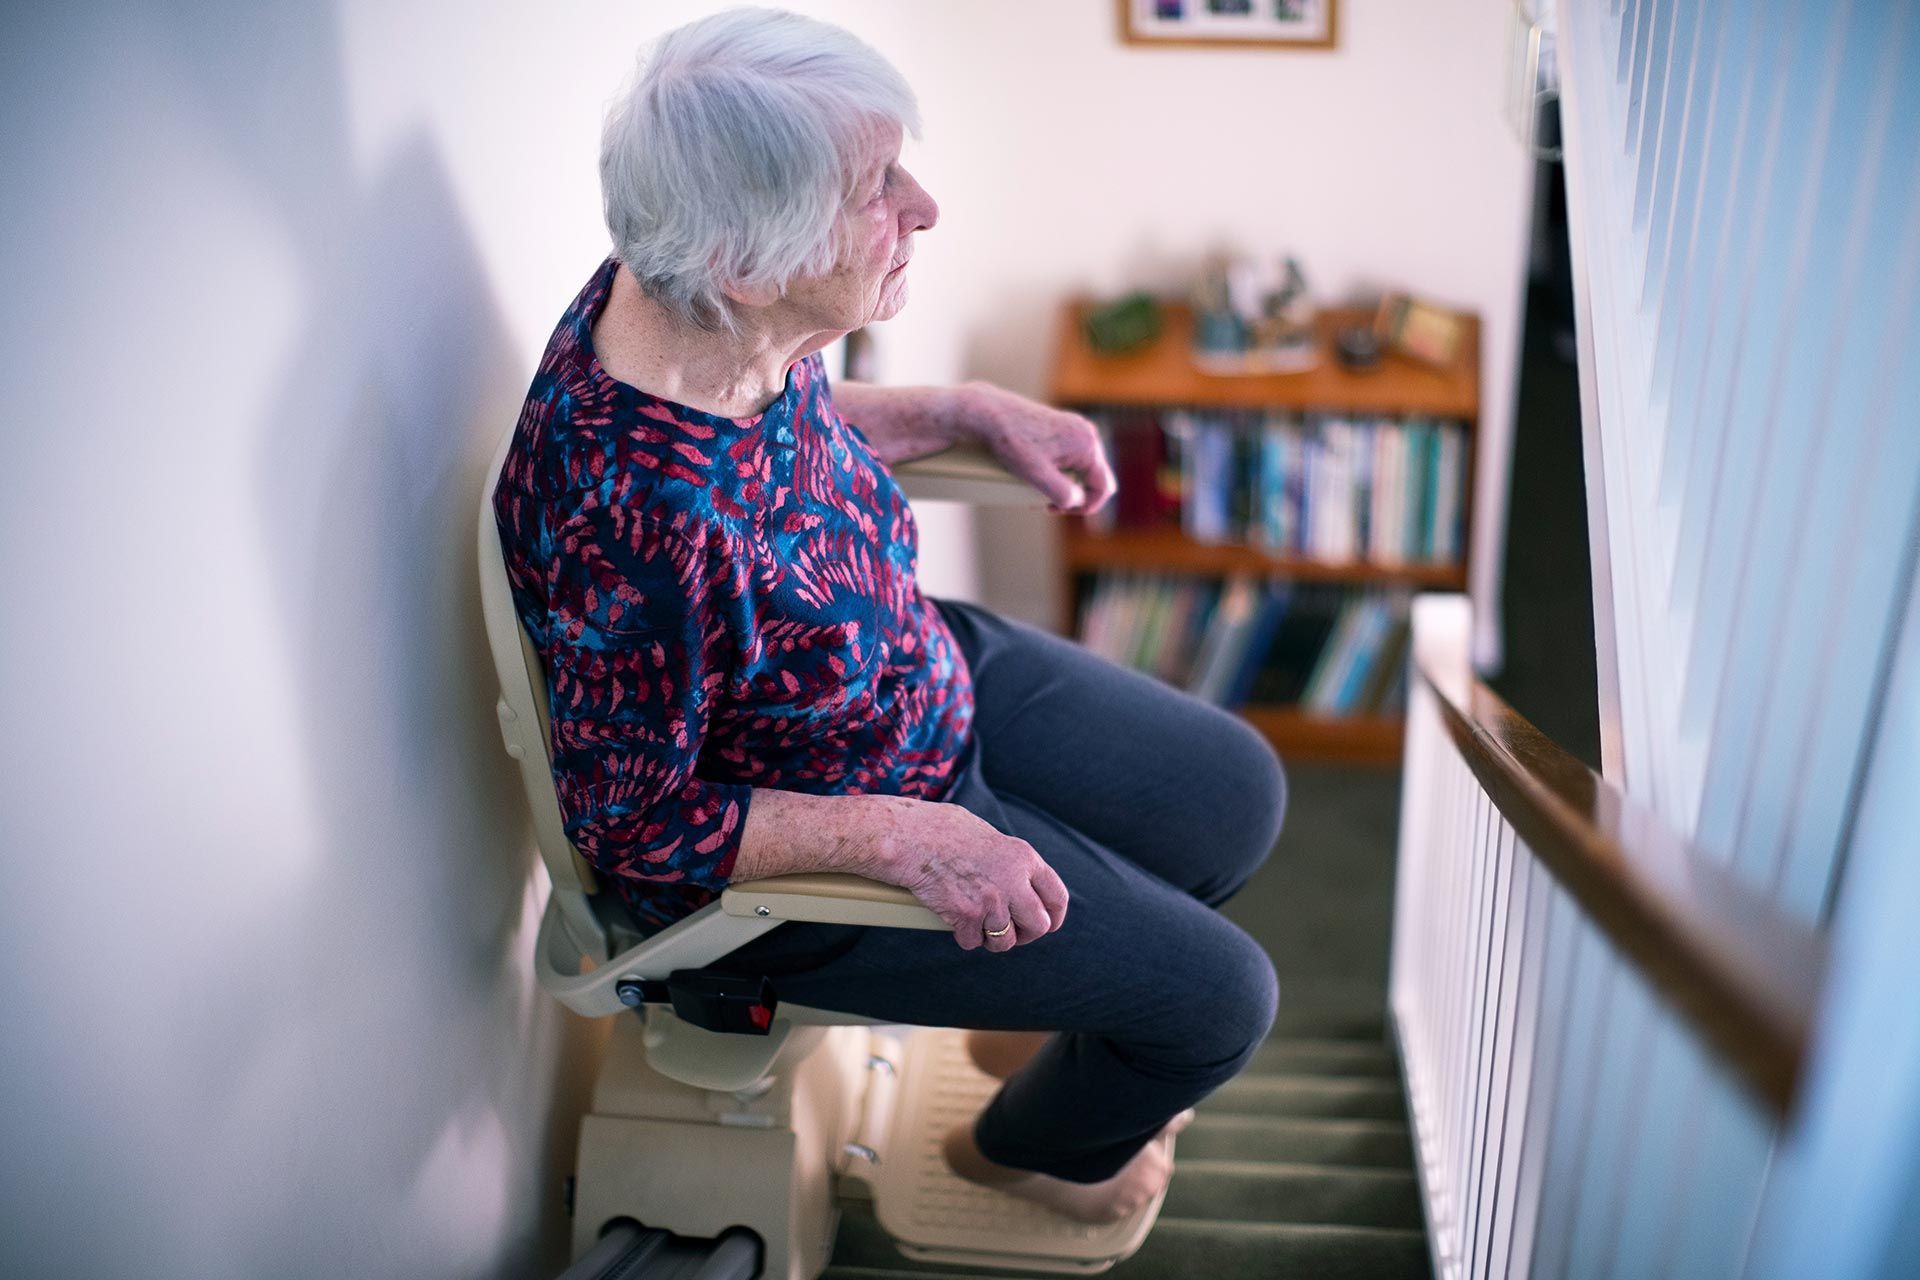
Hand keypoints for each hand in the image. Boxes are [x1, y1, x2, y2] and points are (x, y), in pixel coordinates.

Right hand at [872, 799, 1069, 951]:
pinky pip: (973, 942)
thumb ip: (1013, 863)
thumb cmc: (945, 832)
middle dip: (1025, 934)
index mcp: (1025, 858)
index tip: (1045, 924)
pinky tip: (955, 920)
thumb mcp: (992, 838)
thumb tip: (1023, 887)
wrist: (911, 837)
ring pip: (1005, 941)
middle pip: (1038, 926)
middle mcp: (1013, 881)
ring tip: (979, 925)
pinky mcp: (966, 916)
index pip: (1057, 897)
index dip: (1053, 916)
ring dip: (992, 939)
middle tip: (1011, 932)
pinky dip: (964, 936)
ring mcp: (991, 901)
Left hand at [958, 382, 1116, 515]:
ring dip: (1067, 485)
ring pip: (1084, 469)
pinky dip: (1061, 472)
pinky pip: (1073, 458)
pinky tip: (1041, 476)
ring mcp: (1077, 428)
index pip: (1103, 488)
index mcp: (1087, 445)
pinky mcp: (1065, 427)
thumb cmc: (1013, 443)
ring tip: (1040, 492)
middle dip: (1076, 497)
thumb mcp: (1037, 475)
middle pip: (1096, 479)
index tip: (1057, 510)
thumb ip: (1063, 494)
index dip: (1085, 507)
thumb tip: (1077, 502)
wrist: (991, 414)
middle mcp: (1088, 434)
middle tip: (1048, 504)